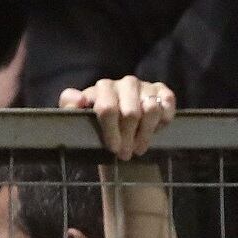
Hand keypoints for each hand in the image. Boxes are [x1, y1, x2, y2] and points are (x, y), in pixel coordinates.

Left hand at [58, 76, 175, 159]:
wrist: (118, 129)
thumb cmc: (95, 125)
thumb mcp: (77, 120)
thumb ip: (69, 108)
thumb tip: (77, 99)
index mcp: (102, 89)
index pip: (107, 108)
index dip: (111, 132)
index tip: (113, 149)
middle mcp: (124, 83)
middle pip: (130, 113)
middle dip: (128, 138)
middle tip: (125, 154)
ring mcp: (144, 86)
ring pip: (151, 110)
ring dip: (145, 134)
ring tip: (138, 149)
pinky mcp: (162, 91)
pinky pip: (167, 104)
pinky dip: (163, 121)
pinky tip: (155, 131)